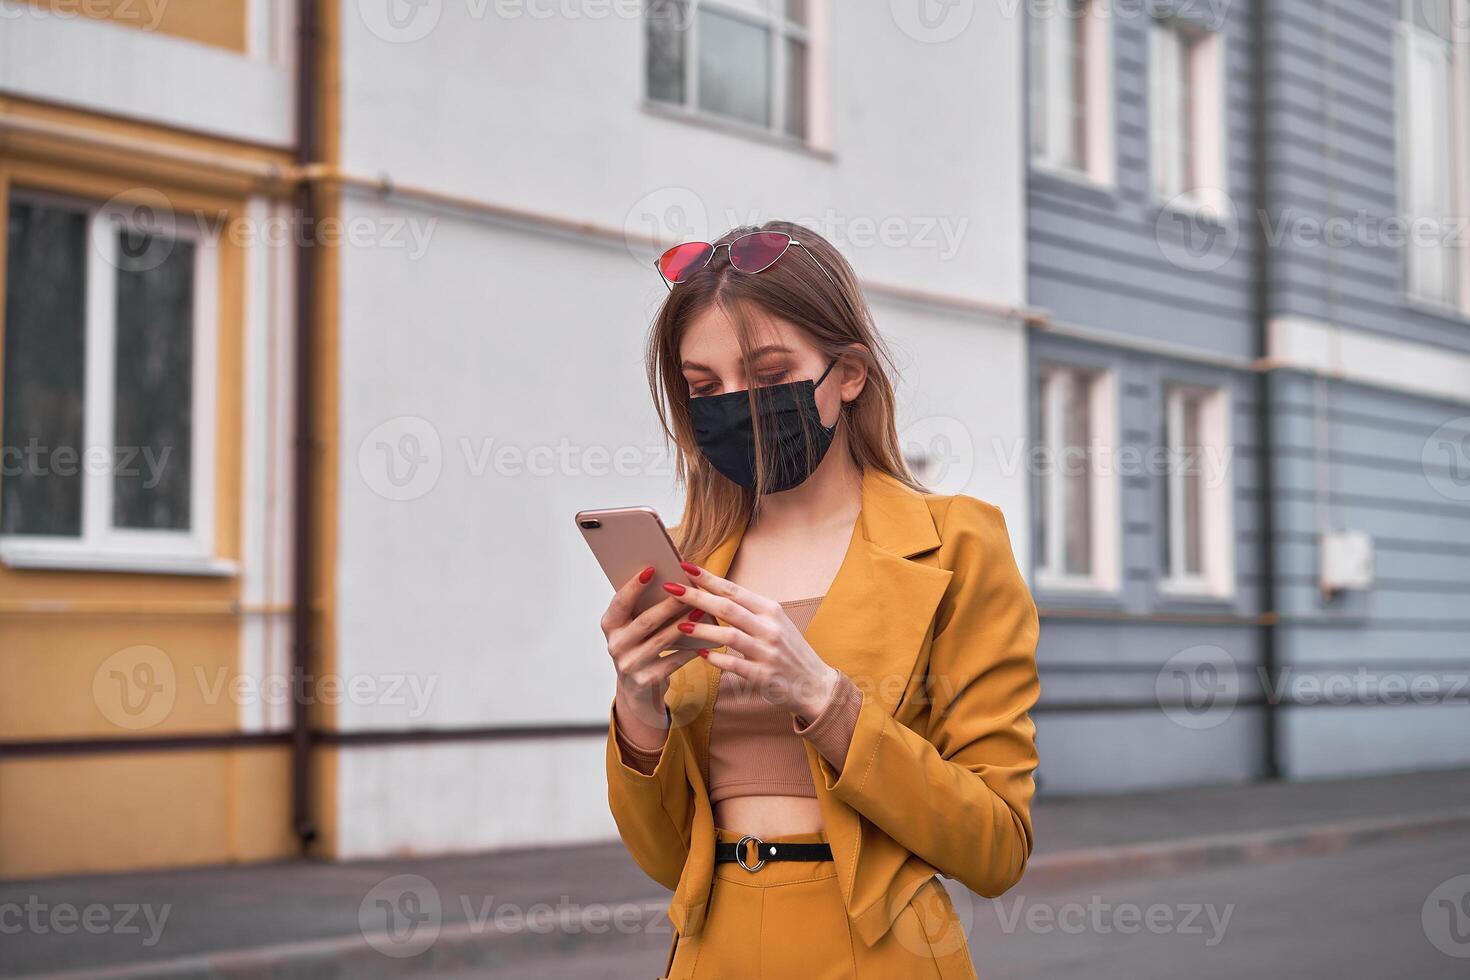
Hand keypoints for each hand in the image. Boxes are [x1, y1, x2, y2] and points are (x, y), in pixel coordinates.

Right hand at [603, 566, 701, 733]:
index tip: (652, 568)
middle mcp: (615, 644)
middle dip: (669, 605)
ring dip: (684, 625)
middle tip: (689, 589)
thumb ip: (644, 607)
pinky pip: (672, 661)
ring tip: (702, 611)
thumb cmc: (640, 646)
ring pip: (661, 640)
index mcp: (609, 625)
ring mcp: (628, 664)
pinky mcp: (645, 680)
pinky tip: (704, 639)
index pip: (620, 602)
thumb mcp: (634, 627)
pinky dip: (690, 650)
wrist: (637, 689)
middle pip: (645, 621)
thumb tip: (672, 580)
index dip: (634, 586)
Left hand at [663, 562, 840, 723]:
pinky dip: (716, 659)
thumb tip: (716, 594)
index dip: (708, 578)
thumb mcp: (775, 623)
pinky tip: (700, 654)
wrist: (815, 684)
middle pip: (728, 607)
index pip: (734, 590)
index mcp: (770, 610)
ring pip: (729, 635)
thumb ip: (749, 610)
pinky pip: (734, 665)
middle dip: (697, 597)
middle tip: (672, 589)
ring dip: (702, 629)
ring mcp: (767, 652)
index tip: (685, 567)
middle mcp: (769, 627)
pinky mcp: (763, 675)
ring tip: (678, 625)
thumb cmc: (789, 650)